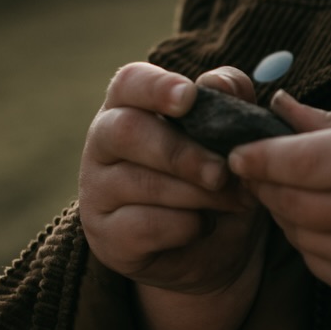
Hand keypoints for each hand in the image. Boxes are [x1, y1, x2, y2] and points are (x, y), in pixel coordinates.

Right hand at [79, 62, 265, 294]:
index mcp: (131, 104)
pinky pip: (143, 226)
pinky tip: (202, 226)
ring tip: (233, 201)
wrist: (211, 247)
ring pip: (140, 182)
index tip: (189, 98)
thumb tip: (218, 84)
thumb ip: (228, 102)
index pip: (129, 82)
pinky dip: (184, 227)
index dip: (157, 87)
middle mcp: (104, 142)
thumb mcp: (230, 137)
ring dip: (196, 194)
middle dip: (182, 153)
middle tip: (222, 172)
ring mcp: (98, 190)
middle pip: (127, 131)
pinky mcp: (106, 236)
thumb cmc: (214, 174)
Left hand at [229, 95, 330, 315]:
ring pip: (300, 235)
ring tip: (293, 190)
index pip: (307, 162)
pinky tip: (323, 220)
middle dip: (266, 185)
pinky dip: (307, 239)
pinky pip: (316, 263)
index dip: (263, 157)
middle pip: (295, 202)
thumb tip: (276, 104)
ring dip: (284, 212)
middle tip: (254, 167)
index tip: (237, 151)